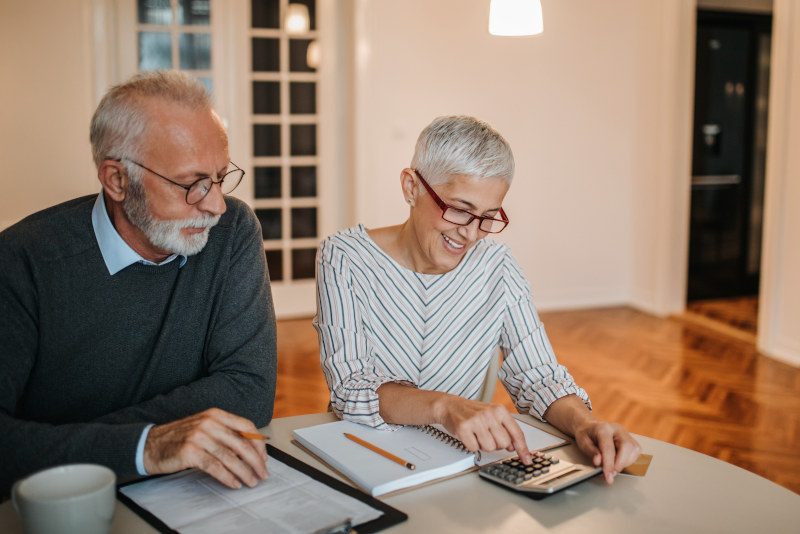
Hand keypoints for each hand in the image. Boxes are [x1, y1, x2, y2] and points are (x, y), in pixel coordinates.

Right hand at [144, 408, 267, 488]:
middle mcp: (209, 422)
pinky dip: (228, 477)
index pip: (246, 426)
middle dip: (255, 461)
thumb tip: (250, 451)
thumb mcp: (204, 428)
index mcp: (216, 414)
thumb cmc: (180, 438)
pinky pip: (215, 467)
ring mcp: (199, 436)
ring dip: (244, 472)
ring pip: (230, 457)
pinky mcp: (190, 452)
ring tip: (251, 481)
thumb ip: (224, 434)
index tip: (264, 458)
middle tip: (263, 474)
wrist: (150, 444)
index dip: (258, 443)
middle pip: (241, 443)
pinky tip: (234, 483)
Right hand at [435, 396, 532, 463]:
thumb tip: (514, 446)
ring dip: (483, 445)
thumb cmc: (472, 412)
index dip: (523, 449)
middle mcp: (489, 414)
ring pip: (490, 448)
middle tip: (487, 435)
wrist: (450, 406)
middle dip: (496, 444)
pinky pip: (474, 448)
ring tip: (477, 434)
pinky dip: (471, 445)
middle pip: (504, 444)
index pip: (516, 433)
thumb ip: (505, 429)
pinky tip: (469, 435)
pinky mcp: (464, 428)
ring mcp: (476, 421)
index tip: (527, 459)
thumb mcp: (492, 415)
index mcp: (500, 410)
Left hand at [573, 420, 640, 483]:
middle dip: (620, 463)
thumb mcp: (582, 442)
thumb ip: (590, 451)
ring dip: (625, 463)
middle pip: (627, 446)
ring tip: (613, 467)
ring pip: (634, 449)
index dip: (609, 464)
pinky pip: (636, 452)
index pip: (609, 448)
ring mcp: (625, 433)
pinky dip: (629, 460)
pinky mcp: (631, 439)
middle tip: (611, 474)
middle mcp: (617, 429)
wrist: (590, 427)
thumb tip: (598, 462)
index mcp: (603, 428)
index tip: (608, 477)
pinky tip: (618, 462)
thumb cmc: (586, 434)